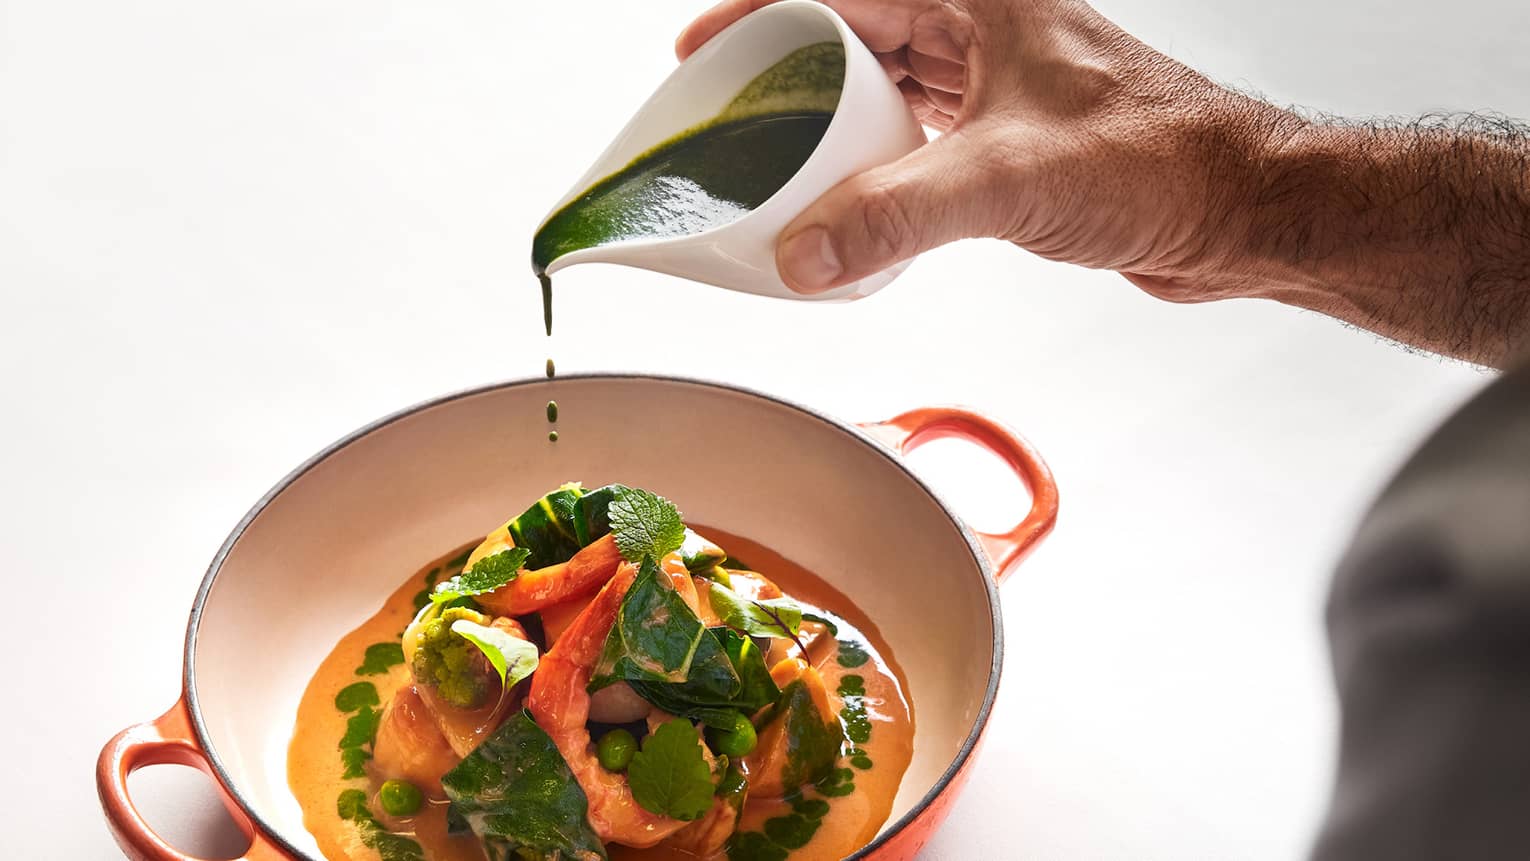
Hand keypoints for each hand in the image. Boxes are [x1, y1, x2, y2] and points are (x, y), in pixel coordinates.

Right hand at [677, 0, 1301, 297]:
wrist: (1238, 210)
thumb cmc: (1164, 157)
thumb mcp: (1008, 178)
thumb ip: (896, 213)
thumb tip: (805, 250)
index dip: (757, 14)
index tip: (702, 51)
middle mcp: (981, 26)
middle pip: (850, 37)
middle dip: (784, 79)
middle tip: (729, 124)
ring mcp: (993, 81)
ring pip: (881, 90)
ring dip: (829, 130)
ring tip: (774, 167)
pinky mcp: (1005, 136)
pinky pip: (913, 139)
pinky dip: (874, 167)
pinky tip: (849, 199)